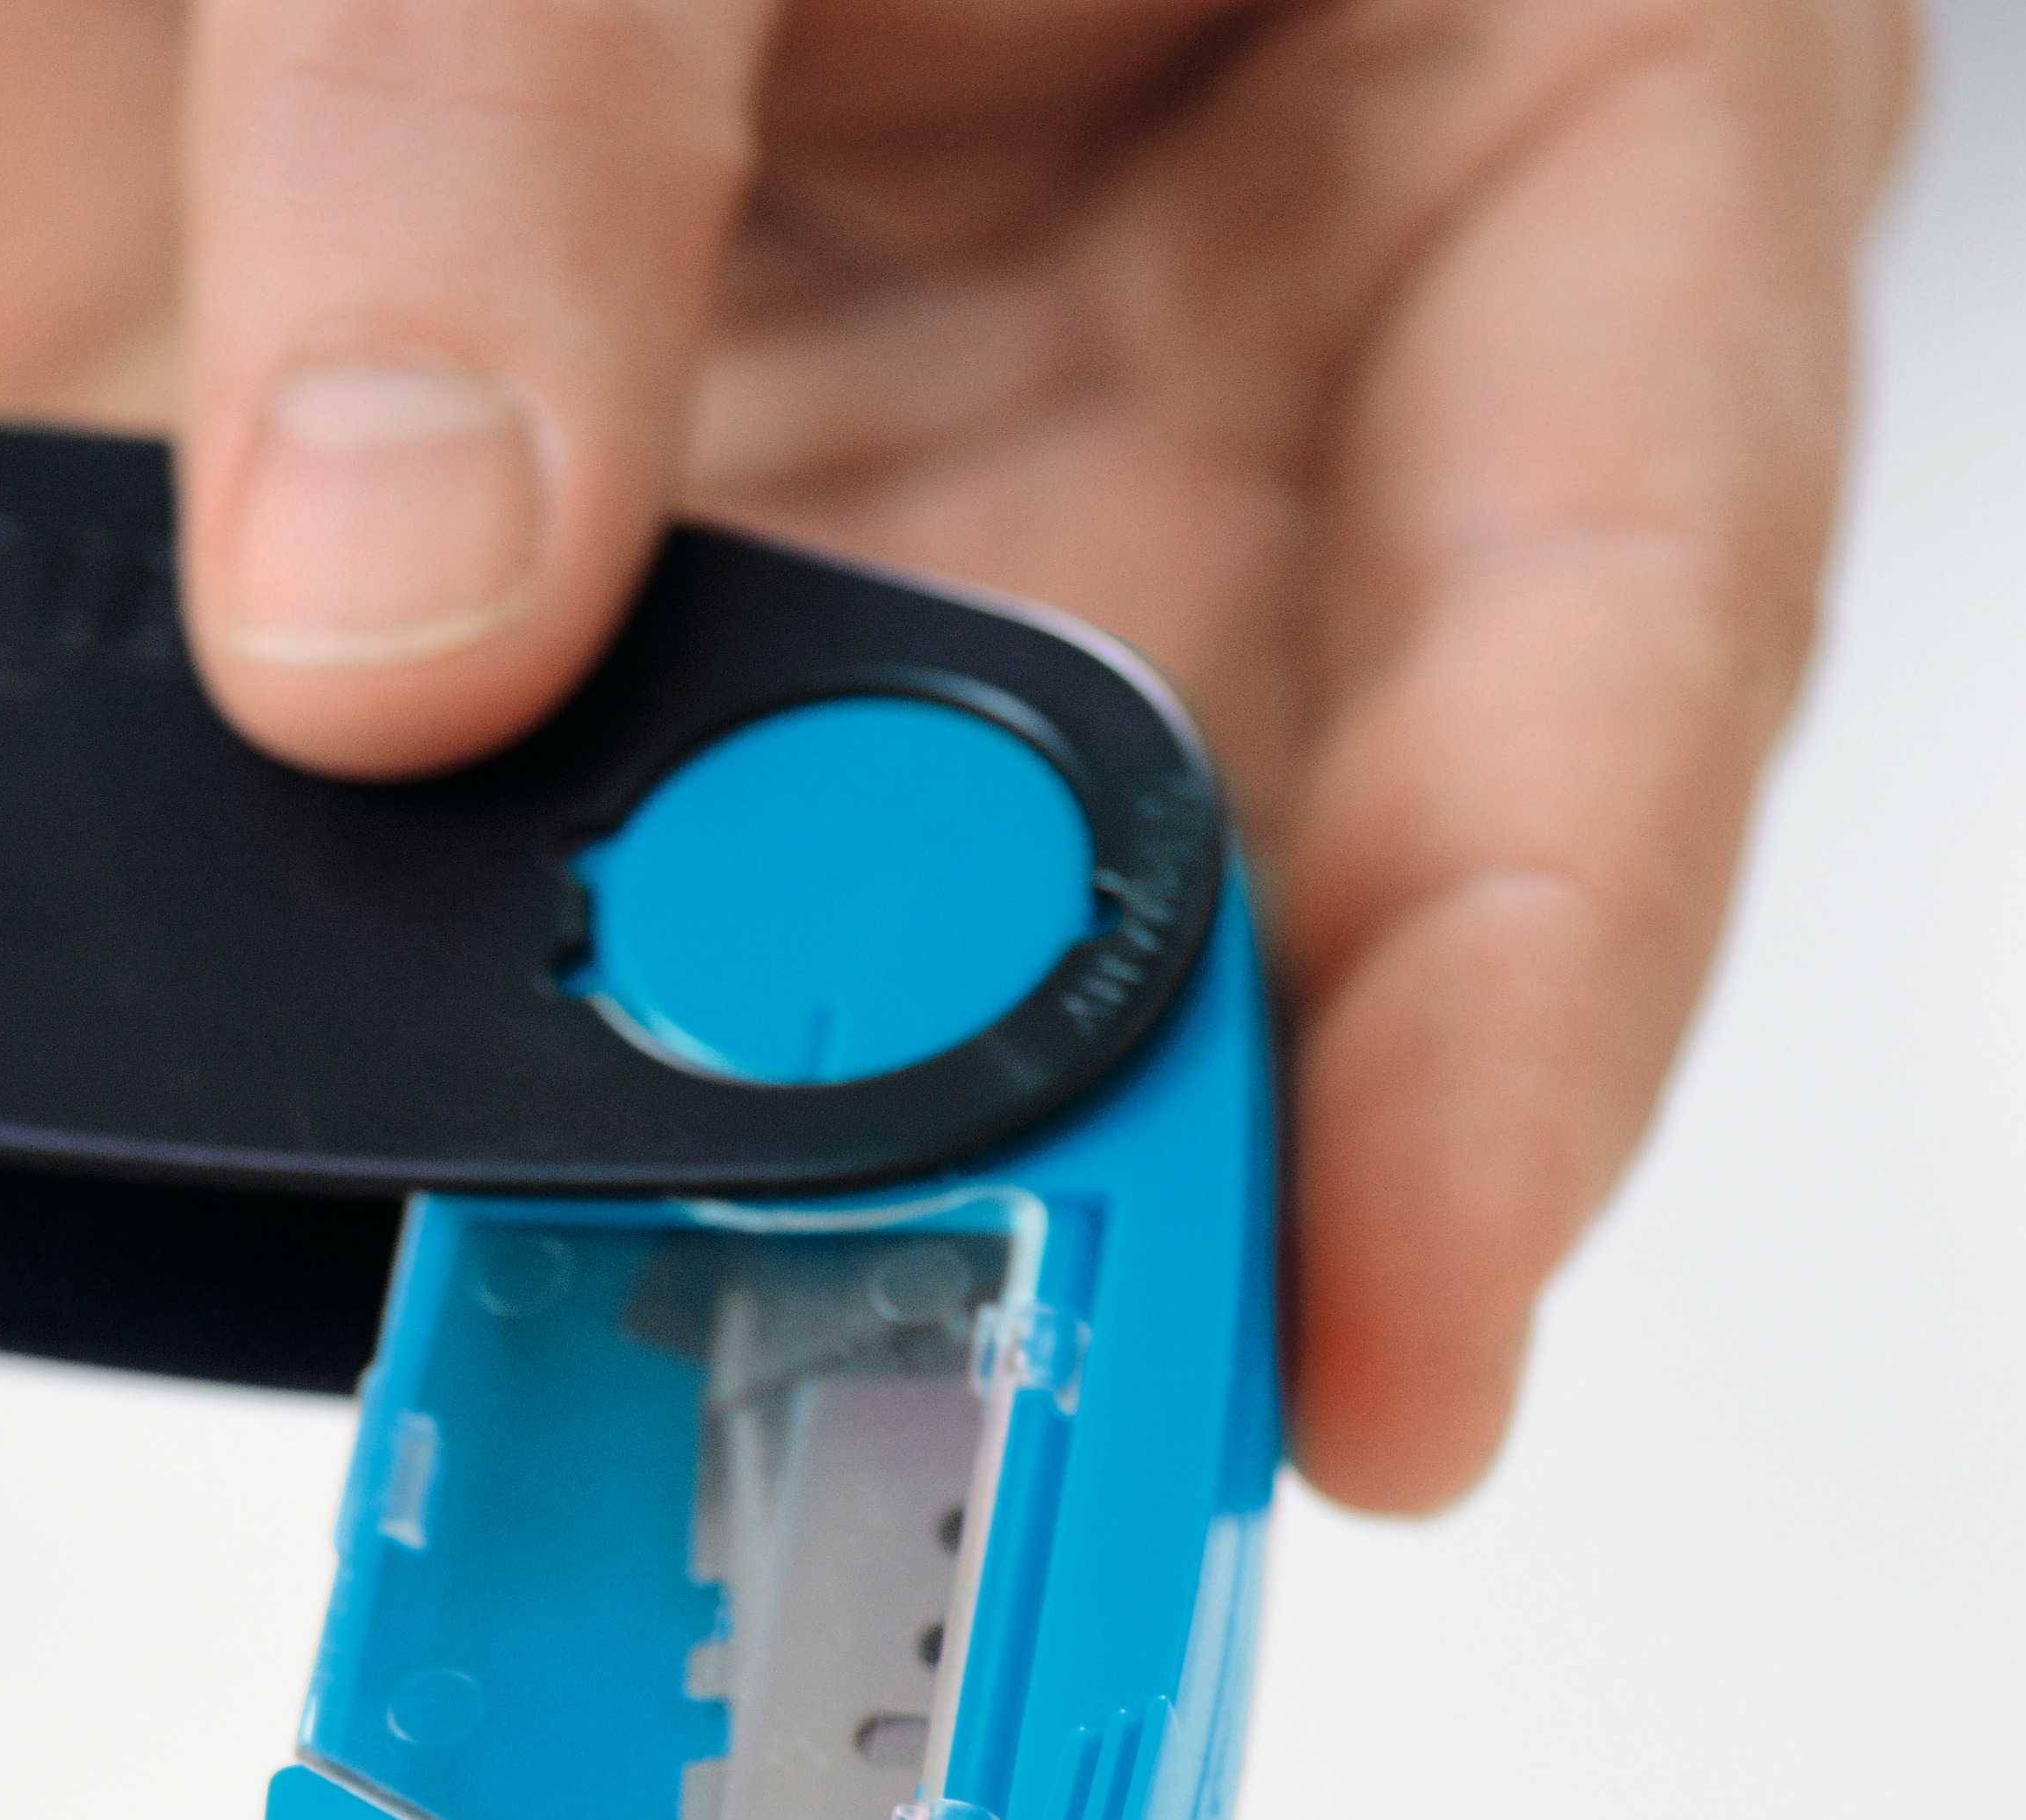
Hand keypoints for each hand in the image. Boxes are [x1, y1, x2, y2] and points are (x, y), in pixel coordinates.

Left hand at [0, 0, 1915, 1513]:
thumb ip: (506, 108)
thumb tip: (390, 622)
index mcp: (1556, 63)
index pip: (1635, 604)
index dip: (1526, 1012)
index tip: (1390, 1339)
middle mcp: (1298, 360)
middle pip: (1300, 887)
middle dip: (1126, 1205)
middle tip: (962, 1474)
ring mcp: (988, 519)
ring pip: (956, 976)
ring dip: (787, 1187)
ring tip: (651, 1399)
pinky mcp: (676, 632)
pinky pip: (617, 932)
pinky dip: (496, 1073)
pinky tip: (399, 1179)